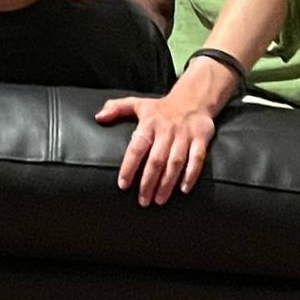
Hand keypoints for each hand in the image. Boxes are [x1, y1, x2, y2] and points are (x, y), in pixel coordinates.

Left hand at [94, 57, 234, 204]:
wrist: (193, 99)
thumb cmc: (160, 108)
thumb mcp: (137, 104)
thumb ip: (116, 109)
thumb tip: (98, 118)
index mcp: (149, 124)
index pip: (137, 147)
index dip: (129, 166)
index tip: (123, 185)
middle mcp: (166, 131)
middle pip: (156, 160)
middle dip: (148, 182)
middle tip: (142, 201)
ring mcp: (184, 136)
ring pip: (175, 162)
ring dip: (167, 183)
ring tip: (159, 200)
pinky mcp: (200, 139)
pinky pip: (197, 159)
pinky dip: (191, 175)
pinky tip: (184, 190)